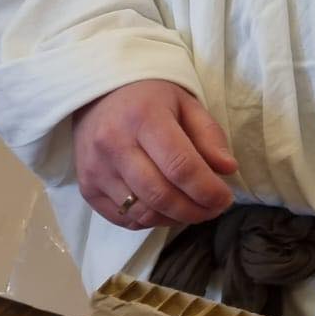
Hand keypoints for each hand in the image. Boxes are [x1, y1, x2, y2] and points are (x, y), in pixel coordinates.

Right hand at [72, 79, 238, 230]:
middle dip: (195, 210)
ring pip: (143, 213)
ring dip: (175, 218)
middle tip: (214, 208)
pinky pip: (124, 219)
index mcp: (144, 117)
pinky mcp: (86, 188)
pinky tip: (166, 209)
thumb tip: (228, 169)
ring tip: (193, 209)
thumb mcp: (185, 103)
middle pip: (161, 196)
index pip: (180, 166)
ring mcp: (96, 169)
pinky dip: (151, 220)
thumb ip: (209, 135)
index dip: (207, 190)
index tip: (225, 198)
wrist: (98, 94)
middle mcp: (114, 145)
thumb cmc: (148, 97)